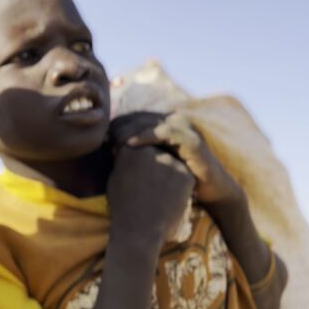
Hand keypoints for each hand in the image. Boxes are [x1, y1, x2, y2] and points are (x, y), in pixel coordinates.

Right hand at [107, 145, 195, 245]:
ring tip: (157, 194)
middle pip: (156, 151)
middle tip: (149, 185)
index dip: (139, 161)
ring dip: (167, 174)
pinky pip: (184, 176)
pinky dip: (179, 186)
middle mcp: (151, 151)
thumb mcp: (114, 178)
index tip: (137, 175)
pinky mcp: (186, 175)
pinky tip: (169, 199)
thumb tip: (125, 150)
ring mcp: (170, 162)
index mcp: (130, 149)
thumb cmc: (123, 207)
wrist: (139, 230)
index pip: (138, 145)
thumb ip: (123, 160)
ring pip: (172, 163)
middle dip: (155, 164)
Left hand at [110, 111, 240, 204]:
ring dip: (128, 131)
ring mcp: (184, 128)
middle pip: (138, 118)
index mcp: (162, 124)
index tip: (100, 139)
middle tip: (103, 140)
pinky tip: (129, 144)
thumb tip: (106, 147)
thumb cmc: (176, 179)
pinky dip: (146, 136)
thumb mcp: (153, 161)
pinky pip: (165, 133)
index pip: (132, 118)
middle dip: (118, 127)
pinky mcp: (191, 139)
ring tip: (112, 142)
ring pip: (149, 122)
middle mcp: (173, 121)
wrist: (209, 191)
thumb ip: (134, 151)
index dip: (115, 127)